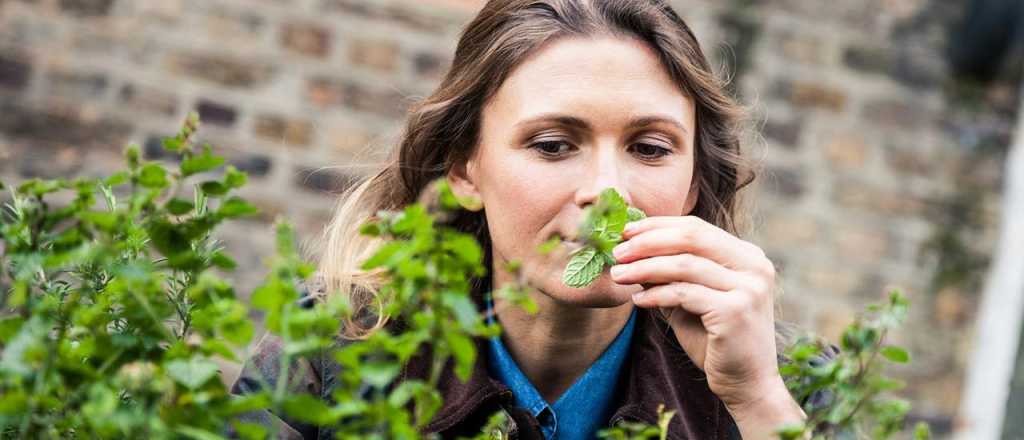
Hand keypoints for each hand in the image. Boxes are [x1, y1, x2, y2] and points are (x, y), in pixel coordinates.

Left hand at [609, 215, 781, 408]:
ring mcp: (749, 288)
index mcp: (748, 256)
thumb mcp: (689, 299)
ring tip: (618, 274)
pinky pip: (684, 293)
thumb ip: (669, 274)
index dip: (657, 226)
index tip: (626, 232)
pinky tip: (637, 300)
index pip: (697, 228)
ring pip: (684, 265)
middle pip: (692, 238)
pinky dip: (656, 294)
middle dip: (648, 242)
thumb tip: (631, 250)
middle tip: (618, 252)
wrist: (746, 383)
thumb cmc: (715, 340)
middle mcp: (754, 266)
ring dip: (644, 268)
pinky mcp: (736, 311)